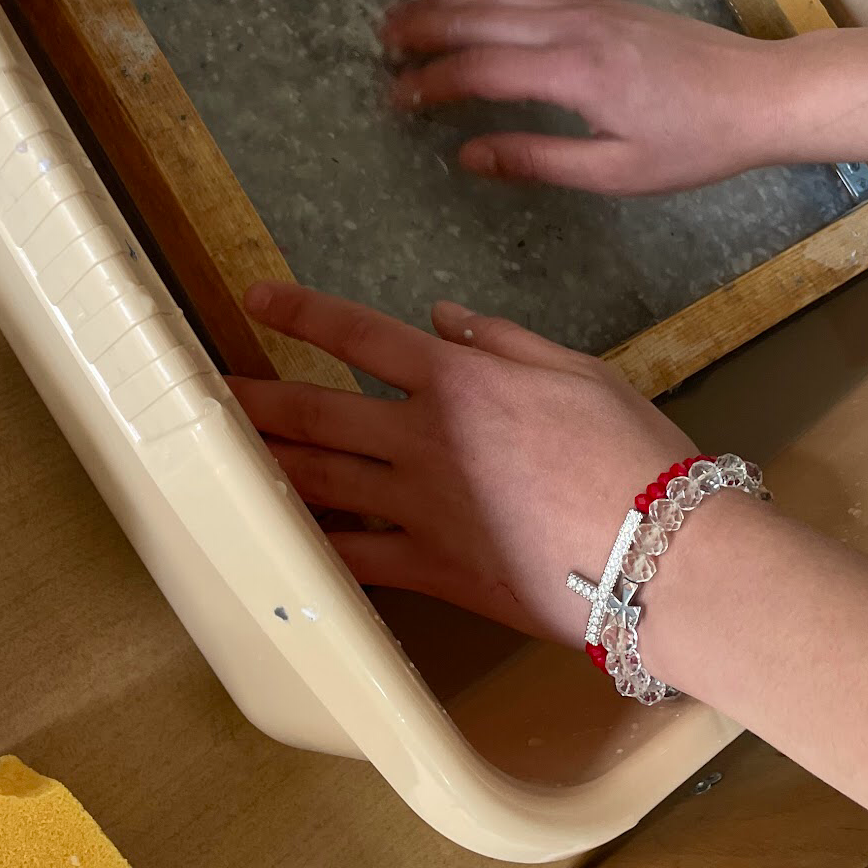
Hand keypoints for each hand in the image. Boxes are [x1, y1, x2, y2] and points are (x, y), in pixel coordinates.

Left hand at [230, 281, 694, 647]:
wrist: (662, 552)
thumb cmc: (635, 453)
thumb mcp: (577, 372)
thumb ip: (501, 342)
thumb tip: (444, 317)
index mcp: (459, 380)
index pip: (360, 333)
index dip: (302, 313)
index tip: (255, 299)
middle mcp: (422, 438)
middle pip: (316, 410)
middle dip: (254, 399)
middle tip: (205, 392)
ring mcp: (420, 507)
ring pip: (320, 480)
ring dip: (264, 467)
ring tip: (215, 459)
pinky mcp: (432, 569)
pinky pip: (354, 558)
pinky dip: (310, 548)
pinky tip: (273, 541)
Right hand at [381, 0, 790, 192]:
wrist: (759, 94)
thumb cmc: (694, 143)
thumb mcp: (617, 172)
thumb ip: (538, 161)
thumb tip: (469, 155)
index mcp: (575, 73)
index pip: (481, 70)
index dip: (431, 83)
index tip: (396, 99)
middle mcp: (576, 27)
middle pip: (481, 16)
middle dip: (424, 27)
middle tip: (379, 42)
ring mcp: (591, 6)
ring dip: (450, 0)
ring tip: (406, 15)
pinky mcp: (606, 1)